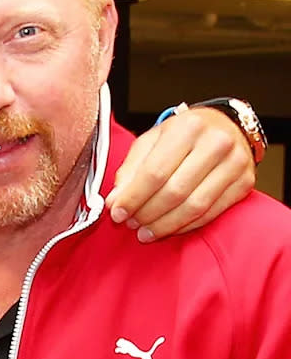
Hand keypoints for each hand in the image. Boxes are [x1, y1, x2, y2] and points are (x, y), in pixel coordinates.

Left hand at [106, 104, 255, 242]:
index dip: (133, 197)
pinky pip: (211, 213)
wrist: (226, 126)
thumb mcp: (151, 140)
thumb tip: (115, 201)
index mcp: (187, 127)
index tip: (116, 212)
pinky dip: (186, 225)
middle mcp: (216, 143)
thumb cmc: (183, 133)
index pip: (154, 172)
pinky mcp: (245, 183)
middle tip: (130, 224)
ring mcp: (235, 164)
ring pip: (194, 206)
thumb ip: (130, 169)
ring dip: (165, 225)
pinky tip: (169, 229)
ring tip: (145, 232)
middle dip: (147, 213)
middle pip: (175, 191)